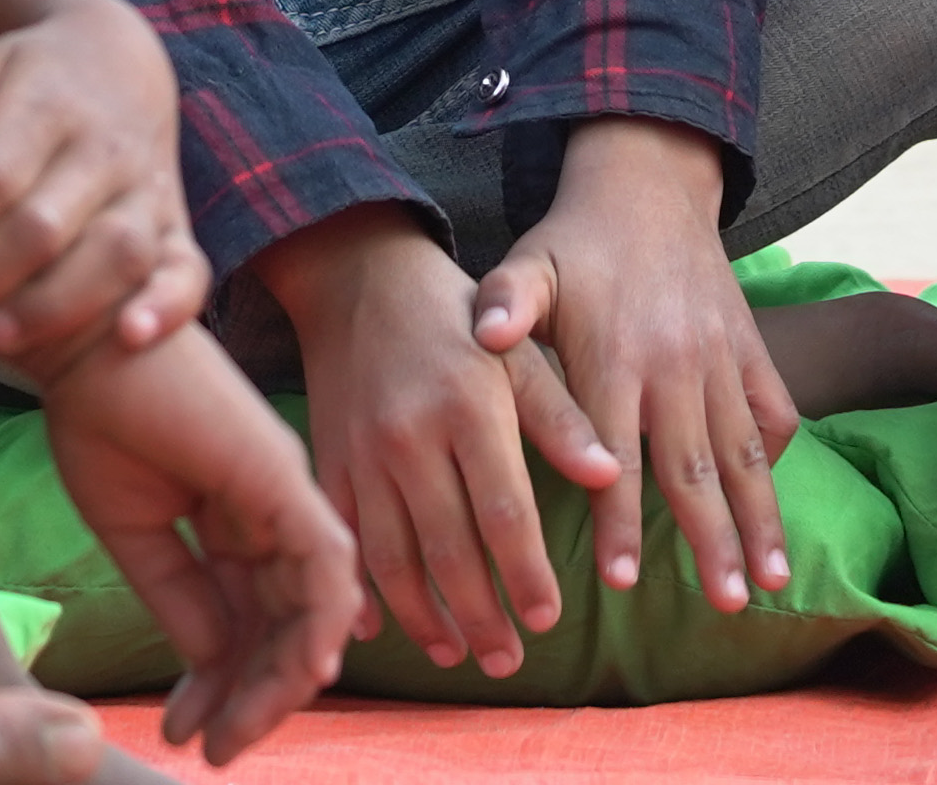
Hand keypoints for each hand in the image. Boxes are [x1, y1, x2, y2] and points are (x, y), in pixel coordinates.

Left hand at [0, 0, 202, 370]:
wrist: (123, 63)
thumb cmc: (29, 79)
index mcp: (50, 104)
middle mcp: (106, 148)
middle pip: (42, 227)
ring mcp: (148, 188)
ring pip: (113, 256)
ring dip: (52, 307)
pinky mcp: (177, 225)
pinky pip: (189, 270)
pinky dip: (167, 306)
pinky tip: (129, 339)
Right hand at [32, 326, 356, 763]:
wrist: (81, 342)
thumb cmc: (98, 417)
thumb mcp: (133, 530)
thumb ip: (177, 595)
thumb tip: (212, 664)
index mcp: (234, 518)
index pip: (249, 619)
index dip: (224, 683)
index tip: (188, 735)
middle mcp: (271, 508)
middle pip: (288, 623)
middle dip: (257, 694)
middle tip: (218, 749)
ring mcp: (283, 491)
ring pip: (315, 606)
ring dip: (282, 677)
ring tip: (234, 732)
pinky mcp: (282, 476)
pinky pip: (325, 563)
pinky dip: (320, 621)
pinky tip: (296, 674)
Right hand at [265, 209, 555, 678]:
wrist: (357, 274)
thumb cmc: (455, 314)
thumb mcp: (518, 351)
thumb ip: (560, 417)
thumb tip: (609, 475)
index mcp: (468, 408)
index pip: (504, 513)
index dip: (525, 575)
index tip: (547, 620)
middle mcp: (411, 437)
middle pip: (449, 550)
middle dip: (480, 616)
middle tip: (507, 661)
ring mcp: (363, 453)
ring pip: (393, 558)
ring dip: (424, 617)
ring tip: (457, 654)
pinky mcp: (327, 459)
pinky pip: (344, 537)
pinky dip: (361, 588)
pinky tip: (380, 628)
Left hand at [472, 121, 793, 612]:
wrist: (649, 184)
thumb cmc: (576, 242)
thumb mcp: (531, 263)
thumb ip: (506, 301)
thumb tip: (480, 332)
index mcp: (615, 357)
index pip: (616, 456)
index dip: (618, 520)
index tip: (622, 583)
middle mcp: (675, 365)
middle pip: (695, 468)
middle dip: (712, 540)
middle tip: (725, 604)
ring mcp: (721, 358)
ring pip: (743, 451)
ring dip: (759, 518)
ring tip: (770, 582)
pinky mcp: (751, 346)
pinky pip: (774, 409)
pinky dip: (776, 457)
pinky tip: (774, 507)